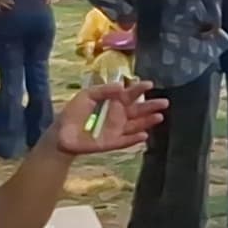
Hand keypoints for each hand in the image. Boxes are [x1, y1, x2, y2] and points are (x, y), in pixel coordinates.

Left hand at [45, 76, 160, 157]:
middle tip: (164, 102)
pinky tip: (144, 135)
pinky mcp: (113, 143)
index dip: (139, 89)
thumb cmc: (74, 113)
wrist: (62, 134)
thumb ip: (104, 90)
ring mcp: (117, 130)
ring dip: (148, 121)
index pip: (130, 94)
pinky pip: (126, 141)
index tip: (149, 84)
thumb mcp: (87, 95)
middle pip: (139, 110)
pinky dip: (135, 139)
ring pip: (137, 125)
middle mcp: (119, 115)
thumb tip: (121, 86)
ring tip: (159, 116)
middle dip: (151, 106)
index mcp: (114, 102)